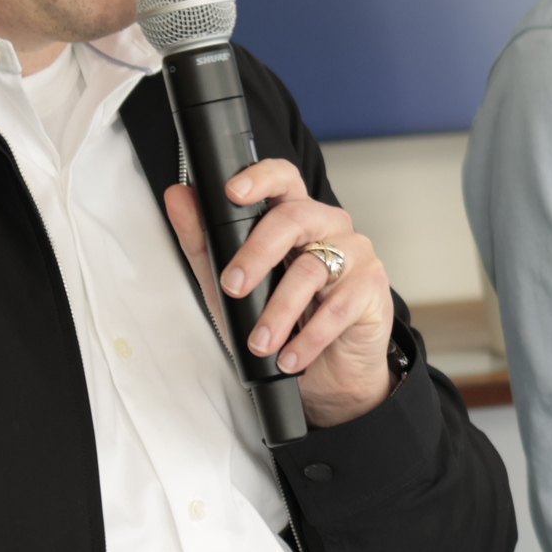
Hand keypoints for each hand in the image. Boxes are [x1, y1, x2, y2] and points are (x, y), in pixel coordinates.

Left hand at [161, 160, 396, 425]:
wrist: (326, 373)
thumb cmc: (283, 322)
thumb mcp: (231, 287)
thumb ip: (204, 243)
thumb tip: (178, 196)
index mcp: (295, 216)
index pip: (283, 178)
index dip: (261, 178)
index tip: (233, 193)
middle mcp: (328, 226)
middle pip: (295, 218)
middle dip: (257, 253)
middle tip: (234, 287)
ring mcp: (355, 254)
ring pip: (312, 269)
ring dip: (279, 311)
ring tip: (260, 342)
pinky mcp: (373, 289)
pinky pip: (338, 308)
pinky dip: (309, 337)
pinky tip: (292, 356)